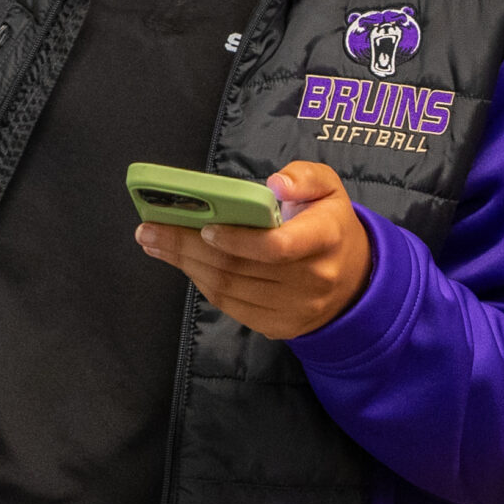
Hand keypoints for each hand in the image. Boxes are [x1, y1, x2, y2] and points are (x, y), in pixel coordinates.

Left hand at [134, 161, 371, 340]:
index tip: (205, 227)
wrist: (354, 280)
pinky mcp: (280, 326)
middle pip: (239, 268)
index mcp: (326, 239)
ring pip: (229, 290)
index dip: (237, 240)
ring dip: (185, 265)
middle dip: (187, 247)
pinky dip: (201, 283)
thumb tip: (275, 184)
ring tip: (154, 242)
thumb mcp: (329, 187)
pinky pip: (231, 307)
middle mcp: (313, 279)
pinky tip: (182, 262)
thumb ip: (305, 176)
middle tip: (149, 229)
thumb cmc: (329, 224)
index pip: (276, 246)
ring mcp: (296, 309)